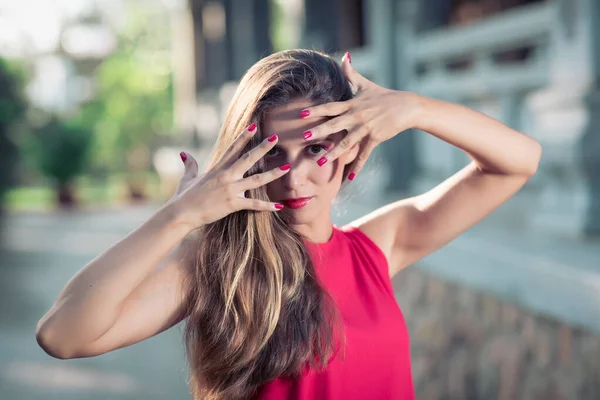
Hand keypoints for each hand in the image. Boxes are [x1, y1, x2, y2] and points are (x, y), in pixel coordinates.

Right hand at [169, 124, 290, 230]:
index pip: (233, 148)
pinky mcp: (233, 204)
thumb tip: (183, 153)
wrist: (181, 213)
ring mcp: (231, 189)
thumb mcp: (187, 177)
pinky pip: (254, 204)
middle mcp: (226, 176)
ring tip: (286, 168)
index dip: (244, 136)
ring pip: (257, 179)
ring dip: (273, 174)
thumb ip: (189, 164)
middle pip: (249, 158)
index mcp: (217, 168)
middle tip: (276, 137)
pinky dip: (267, 206)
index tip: (254, 126)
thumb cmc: (184, 197)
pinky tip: (279, 206)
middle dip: (263, 148)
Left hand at [299, 52, 421, 179]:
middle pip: (334, 124)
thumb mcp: (366, 84)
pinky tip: (349, 177)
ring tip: (320, 161)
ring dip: (333, 152)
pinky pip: (364, 154)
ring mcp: (366, 128)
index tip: (301, 113)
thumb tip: (344, 56)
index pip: (330, 107)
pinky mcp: (375, 138)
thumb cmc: (384, 95)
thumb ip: (351, 73)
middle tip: (303, 138)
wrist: (407, 106)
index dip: (316, 109)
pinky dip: (357, 166)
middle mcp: (357, 116)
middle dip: (318, 131)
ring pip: (347, 142)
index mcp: (352, 104)